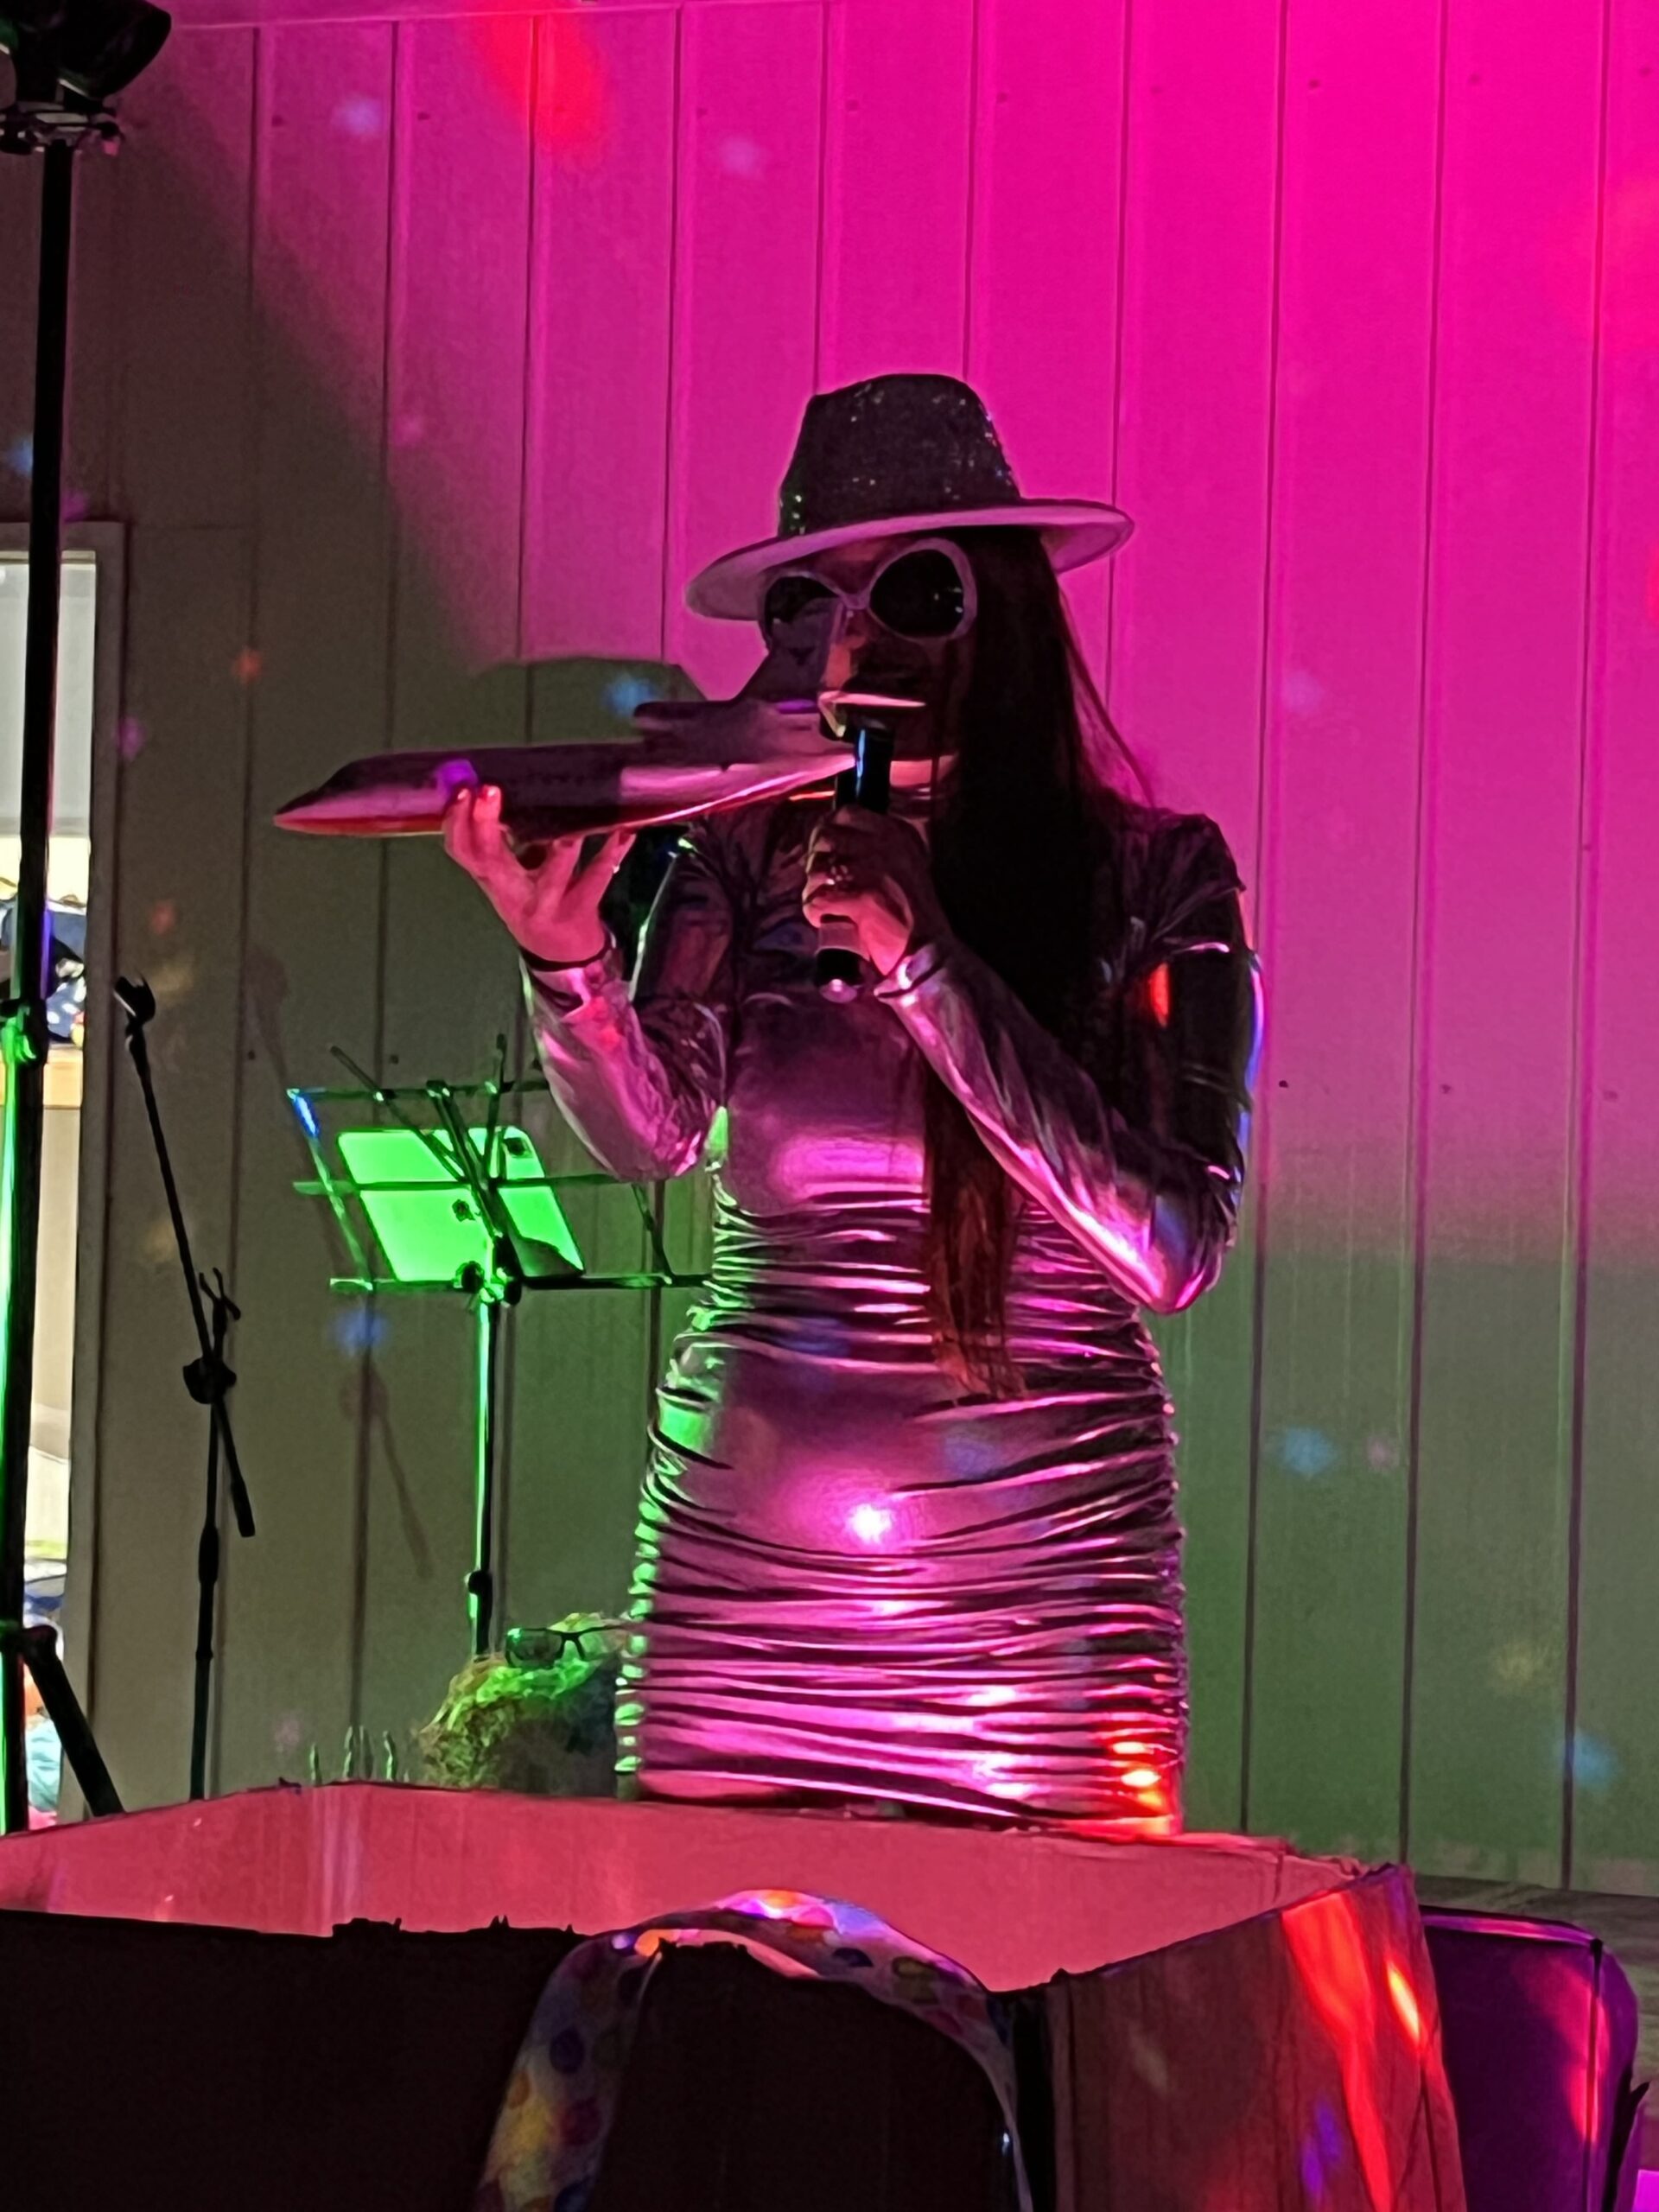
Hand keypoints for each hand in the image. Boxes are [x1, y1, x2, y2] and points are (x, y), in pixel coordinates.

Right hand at [443, 784, 633, 964]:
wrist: (561, 955)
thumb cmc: (532, 905)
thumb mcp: (508, 879)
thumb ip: (500, 845)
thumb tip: (493, 793)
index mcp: (495, 882)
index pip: (464, 853)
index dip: (457, 824)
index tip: (461, 792)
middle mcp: (515, 895)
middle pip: (492, 861)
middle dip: (485, 827)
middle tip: (489, 791)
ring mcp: (549, 903)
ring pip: (554, 871)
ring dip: (564, 843)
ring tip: (572, 813)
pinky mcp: (581, 909)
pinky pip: (597, 877)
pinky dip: (612, 852)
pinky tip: (624, 831)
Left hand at [803, 808, 949, 978]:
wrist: (929, 952)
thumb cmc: (913, 913)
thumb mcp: (906, 863)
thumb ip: (877, 846)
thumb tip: (833, 836)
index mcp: (896, 833)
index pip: (845, 813)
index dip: (826, 830)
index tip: (824, 851)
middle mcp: (884, 845)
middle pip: (825, 838)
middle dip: (816, 862)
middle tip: (824, 884)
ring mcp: (872, 870)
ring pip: (817, 870)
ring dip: (815, 891)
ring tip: (830, 908)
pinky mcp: (861, 899)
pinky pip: (817, 900)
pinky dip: (817, 914)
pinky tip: (830, 921)